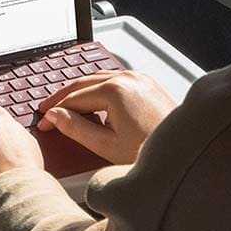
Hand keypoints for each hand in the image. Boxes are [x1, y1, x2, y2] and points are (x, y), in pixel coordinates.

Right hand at [37, 71, 175, 164]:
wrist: (186, 153)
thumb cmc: (151, 151)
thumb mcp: (106, 145)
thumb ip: (76, 128)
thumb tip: (55, 117)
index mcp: (115, 90)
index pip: (74, 98)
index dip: (55, 111)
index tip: (44, 122)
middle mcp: (127, 78)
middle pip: (83, 83)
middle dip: (62, 97)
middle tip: (46, 110)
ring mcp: (139, 78)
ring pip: (98, 78)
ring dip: (79, 90)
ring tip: (64, 104)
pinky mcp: (147, 84)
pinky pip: (115, 80)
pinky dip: (98, 89)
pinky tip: (92, 100)